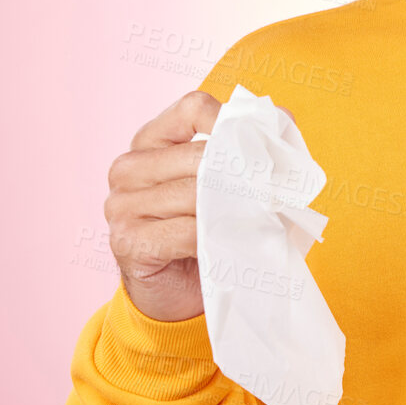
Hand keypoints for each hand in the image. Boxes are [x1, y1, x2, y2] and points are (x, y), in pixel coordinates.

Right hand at [104, 90, 292, 321]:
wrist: (179, 295)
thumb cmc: (208, 232)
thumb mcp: (227, 185)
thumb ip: (251, 150)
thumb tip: (284, 121)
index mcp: (151, 141)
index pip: (193, 108)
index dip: (233, 121)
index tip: (263, 146)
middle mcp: (128, 168)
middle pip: (199, 155)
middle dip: (244, 175)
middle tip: (276, 193)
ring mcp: (121, 204)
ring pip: (194, 193)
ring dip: (235, 209)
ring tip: (260, 220)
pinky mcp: (127, 240)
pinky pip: (186, 231)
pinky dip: (217, 237)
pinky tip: (231, 244)